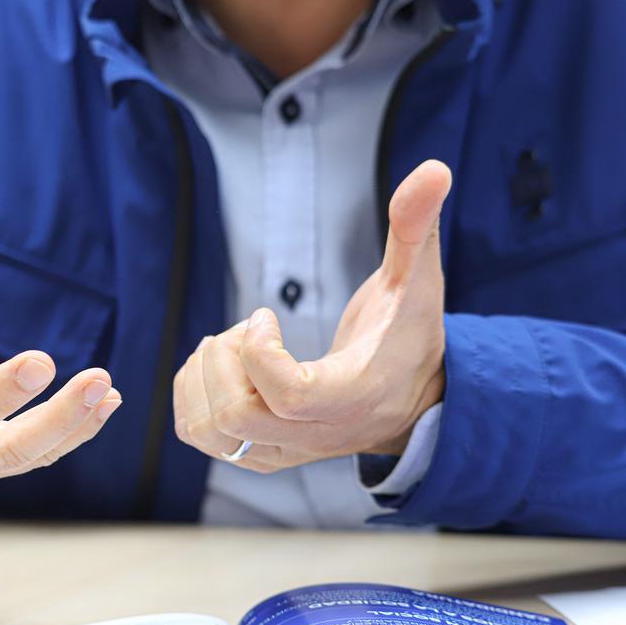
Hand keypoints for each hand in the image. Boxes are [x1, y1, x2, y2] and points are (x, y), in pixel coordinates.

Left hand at [173, 160, 450, 472]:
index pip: (288, 395)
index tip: (264, 314)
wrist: (408, 399)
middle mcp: (316, 435)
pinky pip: (203, 440)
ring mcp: (285, 451)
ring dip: (201, 382)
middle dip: (220, 362)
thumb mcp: (417, 280)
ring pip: (210, 434)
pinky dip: (192, 401)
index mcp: (352, 395)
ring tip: (227, 349)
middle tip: (240, 331)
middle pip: (236, 418)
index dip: (259, 350)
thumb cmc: (406, 335)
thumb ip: (415, 227)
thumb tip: (433, 169)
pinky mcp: (262, 455)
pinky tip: (219, 368)